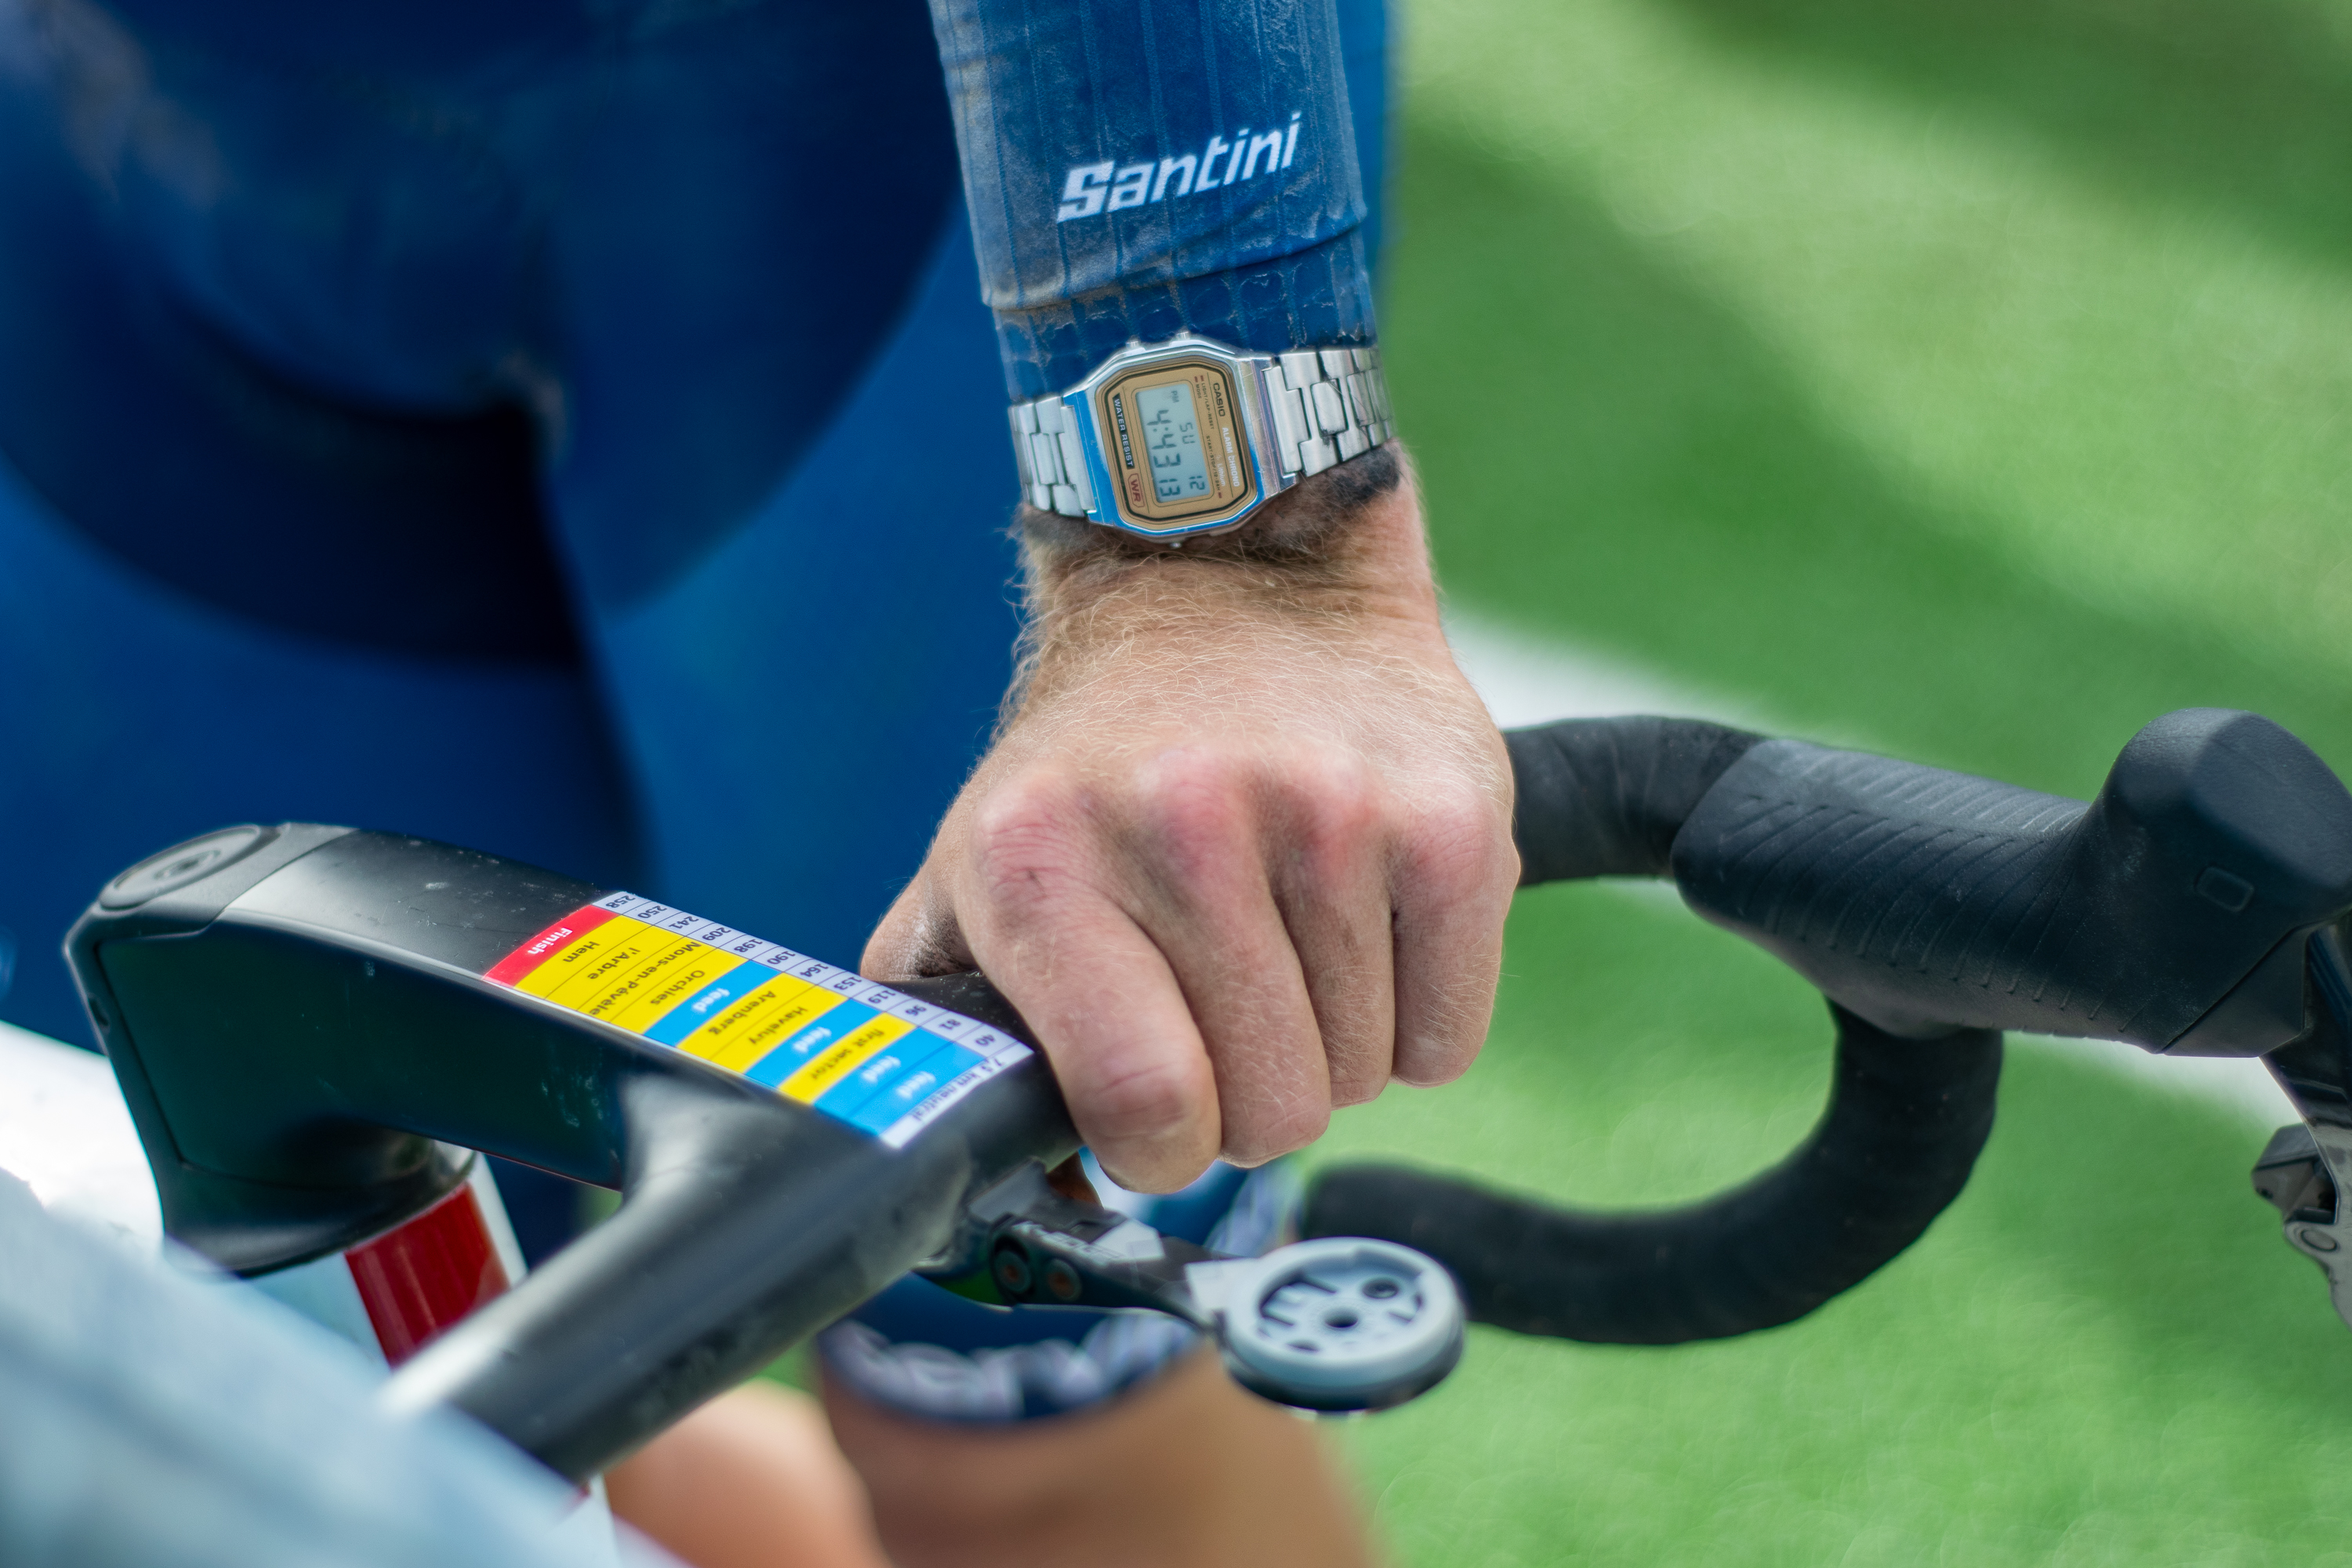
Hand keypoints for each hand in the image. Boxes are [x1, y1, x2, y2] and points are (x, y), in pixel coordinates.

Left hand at [865, 451, 1516, 1190]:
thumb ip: (966, 1039)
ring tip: (1288, 939)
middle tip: (1226, 1005)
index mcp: (1041, 861)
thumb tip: (1034, 1194)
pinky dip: (1416, 1015)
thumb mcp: (973, 874)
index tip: (1157, 1104)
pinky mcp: (1449, 815)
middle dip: (1248, 1095)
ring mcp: (1328, 815)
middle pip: (1269, 1112)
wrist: (1234, 576)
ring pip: (1362, 1078)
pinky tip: (1365, 928)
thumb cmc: (1099, 761)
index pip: (1143, 1103)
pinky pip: (1451, 1035)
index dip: (1160, 1146)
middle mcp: (1183, 826)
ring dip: (1329, 1045)